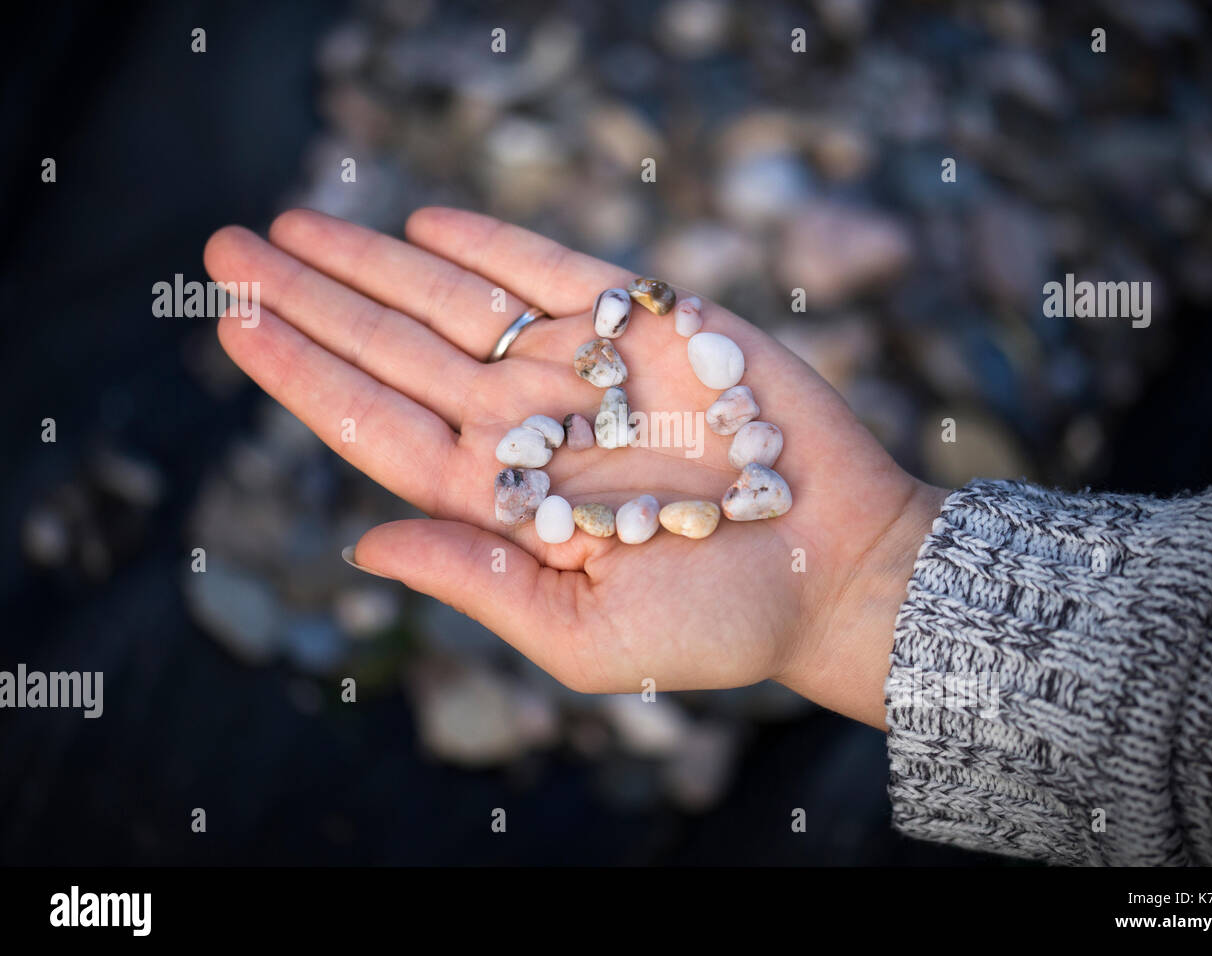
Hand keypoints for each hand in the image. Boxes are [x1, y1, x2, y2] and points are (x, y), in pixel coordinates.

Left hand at [204, 209, 946, 728]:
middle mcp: (533, 429)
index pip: (377, 426)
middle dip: (312, 299)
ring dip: (377, 261)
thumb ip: (481, 582)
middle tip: (228, 245)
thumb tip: (365, 545)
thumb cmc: (726, 621)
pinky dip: (496, 246)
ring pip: (460, 305)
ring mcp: (589, 373)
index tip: (231, 319)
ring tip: (296, 223)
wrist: (845, 566)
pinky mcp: (654, 327)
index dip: (301, 372)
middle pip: (397, 351)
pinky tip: (427, 225)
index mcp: (506, 503)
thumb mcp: (589, 636)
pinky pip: (558, 275)